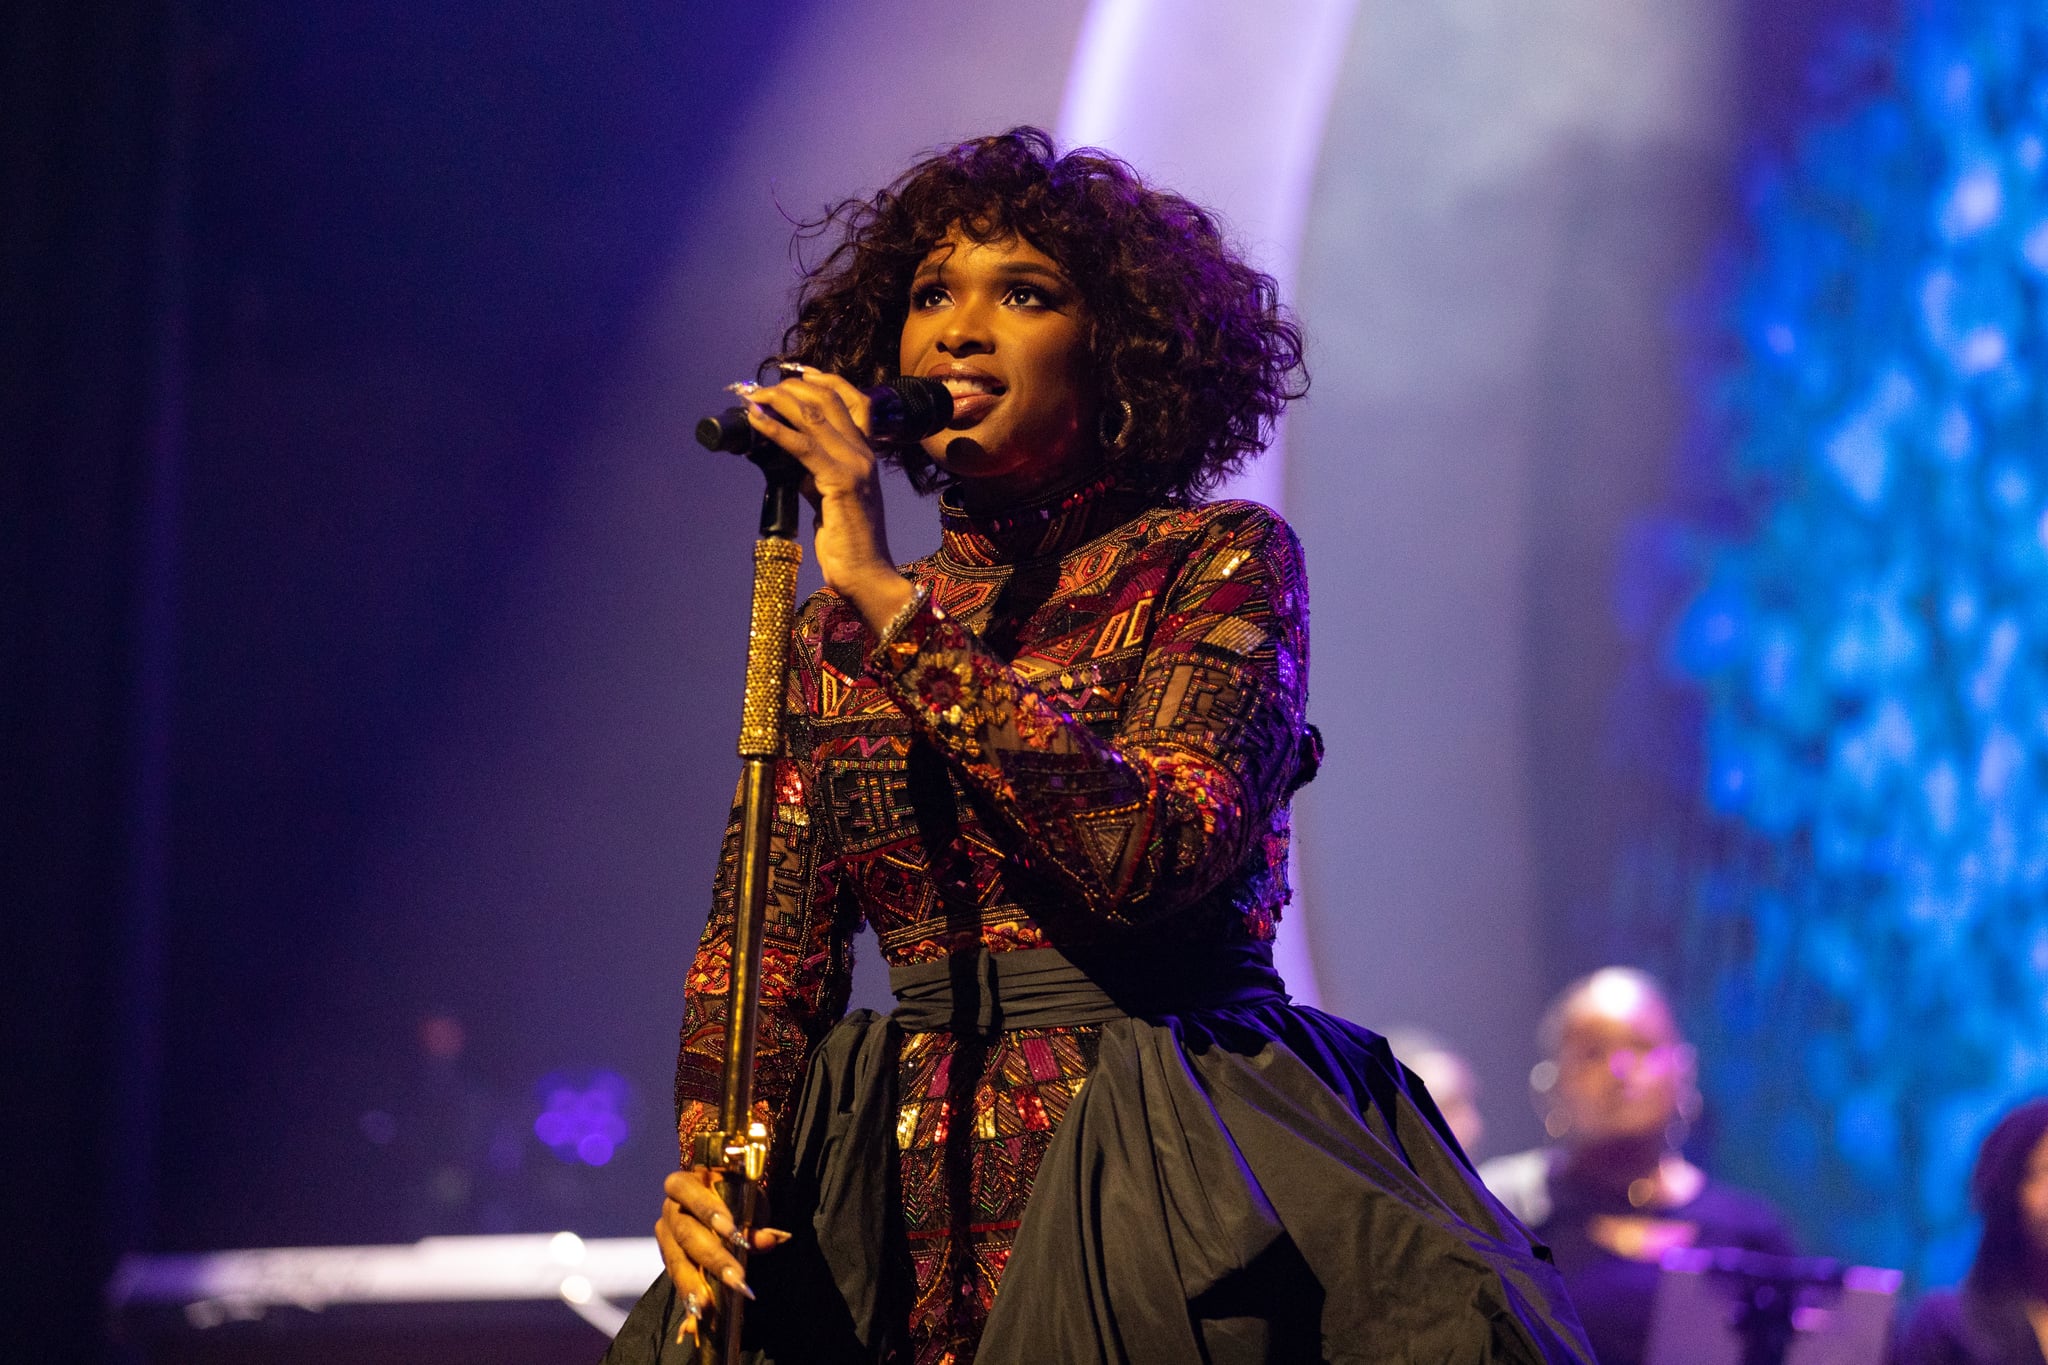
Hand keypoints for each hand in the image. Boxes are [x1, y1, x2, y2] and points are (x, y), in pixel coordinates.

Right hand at [653, 1167, 789, 1341]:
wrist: (721, 1207)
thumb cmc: (736, 1199)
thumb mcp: (749, 1204)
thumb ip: (755, 1222)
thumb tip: (767, 1241)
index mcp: (686, 1182)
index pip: (690, 1192)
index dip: (709, 1210)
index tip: (734, 1232)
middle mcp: (670, 1208)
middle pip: (686, 1232)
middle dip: (713, 1257)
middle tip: (737, 1280)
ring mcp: (665, 1235)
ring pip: (677, 1260)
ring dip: (695, 1284)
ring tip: (709, 1307)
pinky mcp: (667, 1258)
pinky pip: (675, 1278)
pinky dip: (689, 1295)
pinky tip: (700, 1313)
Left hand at [738, 368, 915, 633]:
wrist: (866, 573)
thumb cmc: (849, 542)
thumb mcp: (829, 496)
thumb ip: (815, 472)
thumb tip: (788, 452)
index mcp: (866, 454)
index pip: (852, 400)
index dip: (823, 380)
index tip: (797, 372)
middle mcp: (864, 453)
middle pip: (828, 400)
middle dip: (791, 387)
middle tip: (761, 389)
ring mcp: (855, 465)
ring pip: (813, 416)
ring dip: (778, 401)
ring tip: (754, 397)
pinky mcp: (840, 482)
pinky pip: (802, 446)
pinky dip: (775, 429)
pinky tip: (756, 420)